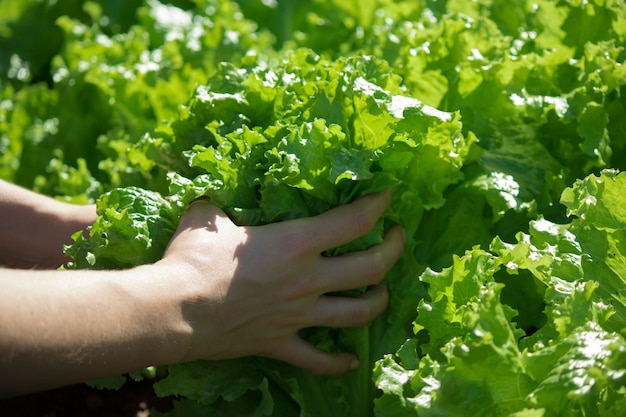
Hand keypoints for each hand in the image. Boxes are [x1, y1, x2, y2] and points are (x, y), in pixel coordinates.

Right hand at [159, 190, 404, 375]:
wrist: (174, 312)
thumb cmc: (192, 260)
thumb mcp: (206, 218)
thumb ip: (219, 208)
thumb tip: (212, 203)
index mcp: (295, 243)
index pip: (353, 221)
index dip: (377, 207)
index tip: (386, 198)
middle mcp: (307, 280)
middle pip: (371, 268)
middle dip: (393, 251)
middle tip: (397, 238)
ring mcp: (299, 316)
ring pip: (357, 313)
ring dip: (377, 301)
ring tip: (383, 291)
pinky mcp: (281, 343)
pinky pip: (318, 360)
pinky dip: (338, 363)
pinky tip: (352, 362)